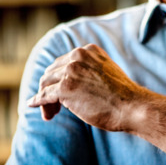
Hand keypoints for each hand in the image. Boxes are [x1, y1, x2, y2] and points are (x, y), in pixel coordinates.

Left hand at [27, 44, 143, 130]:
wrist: (132, 107)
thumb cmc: (123, 98)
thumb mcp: (106, 74)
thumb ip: (90, 72)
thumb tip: (73, 85)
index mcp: (88, 51)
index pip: (63, 62)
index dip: (58, 78)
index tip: (58, 92)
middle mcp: (77, 56)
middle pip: (52, 72)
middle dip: (50, 88)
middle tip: (54, 107)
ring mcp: (70, 72)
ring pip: (46, 84)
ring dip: (45, 99)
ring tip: (50, 113)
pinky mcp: (65, 88)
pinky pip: (44, 95)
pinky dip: (37, 101)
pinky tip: (32, 105)